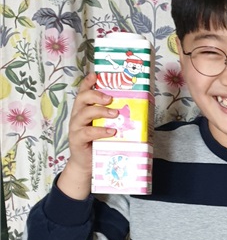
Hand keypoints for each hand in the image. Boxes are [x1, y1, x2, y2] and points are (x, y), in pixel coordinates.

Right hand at [57, 72, 118, 198]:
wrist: (86, 164)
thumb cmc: (98, 142)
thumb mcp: (106, 126)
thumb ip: (113, 117)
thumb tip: (137, 108)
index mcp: (84, 109)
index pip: (83, 91)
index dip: (88, 82)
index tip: (96, 74)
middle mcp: (77, 115)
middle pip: (82, 98)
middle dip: (96, 95)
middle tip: (110, 98)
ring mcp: (76, 127)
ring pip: (84, 113)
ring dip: (101, 111)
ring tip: (115, 114)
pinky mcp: (77, 140)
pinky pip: (88, 132)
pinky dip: (100, 130)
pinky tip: (111, 131)